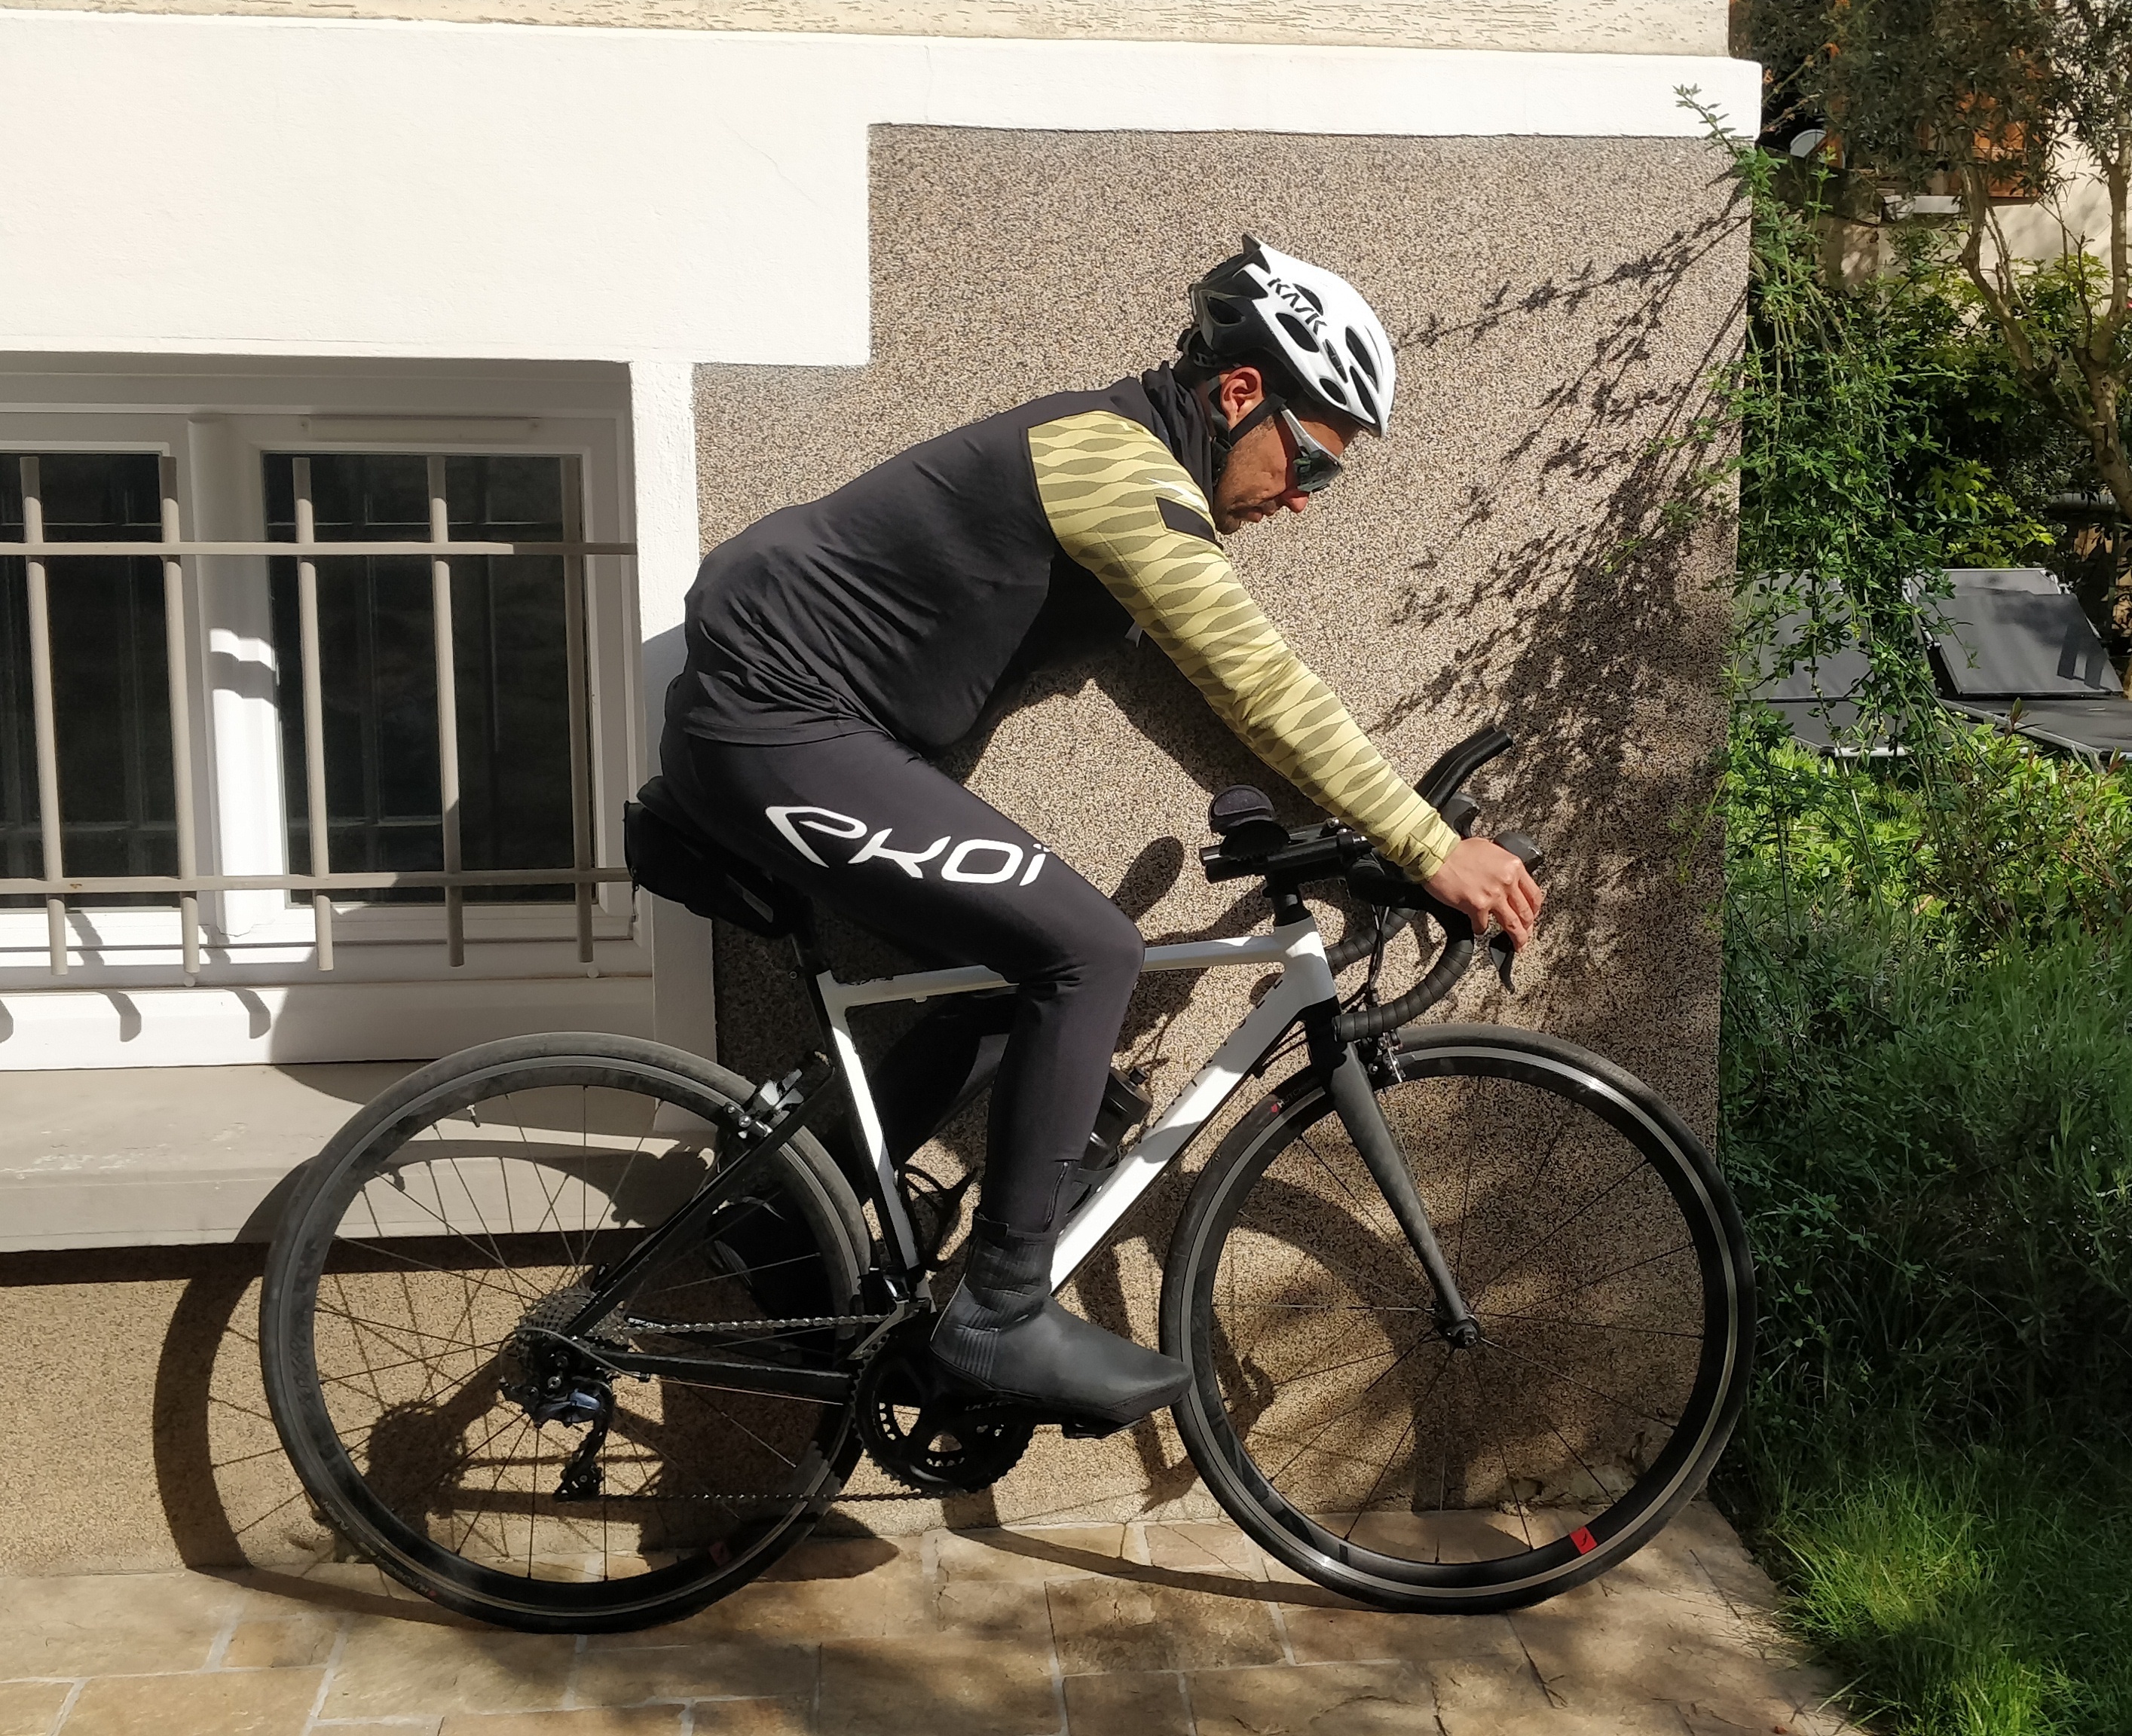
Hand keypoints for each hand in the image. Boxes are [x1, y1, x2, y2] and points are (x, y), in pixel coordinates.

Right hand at [1422, 837, 1543, 947]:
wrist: (1437, 854)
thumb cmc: (1458, 850)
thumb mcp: (1490, 849)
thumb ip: (1502, 864)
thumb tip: (1506, 876)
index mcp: (1513, 866)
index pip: (1534, 894)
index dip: (1535, 909)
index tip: (1532, 915)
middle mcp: (1507, 882)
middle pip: (1526, 912)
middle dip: (1528, 927)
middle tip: (1525, 934)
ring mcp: (1493, 895)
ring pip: (1512, 924)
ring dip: (1517, 938)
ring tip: (1517, 945)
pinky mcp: (1477, 906)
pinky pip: (1483, 925)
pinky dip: (1481, 929)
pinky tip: (1478, 928)